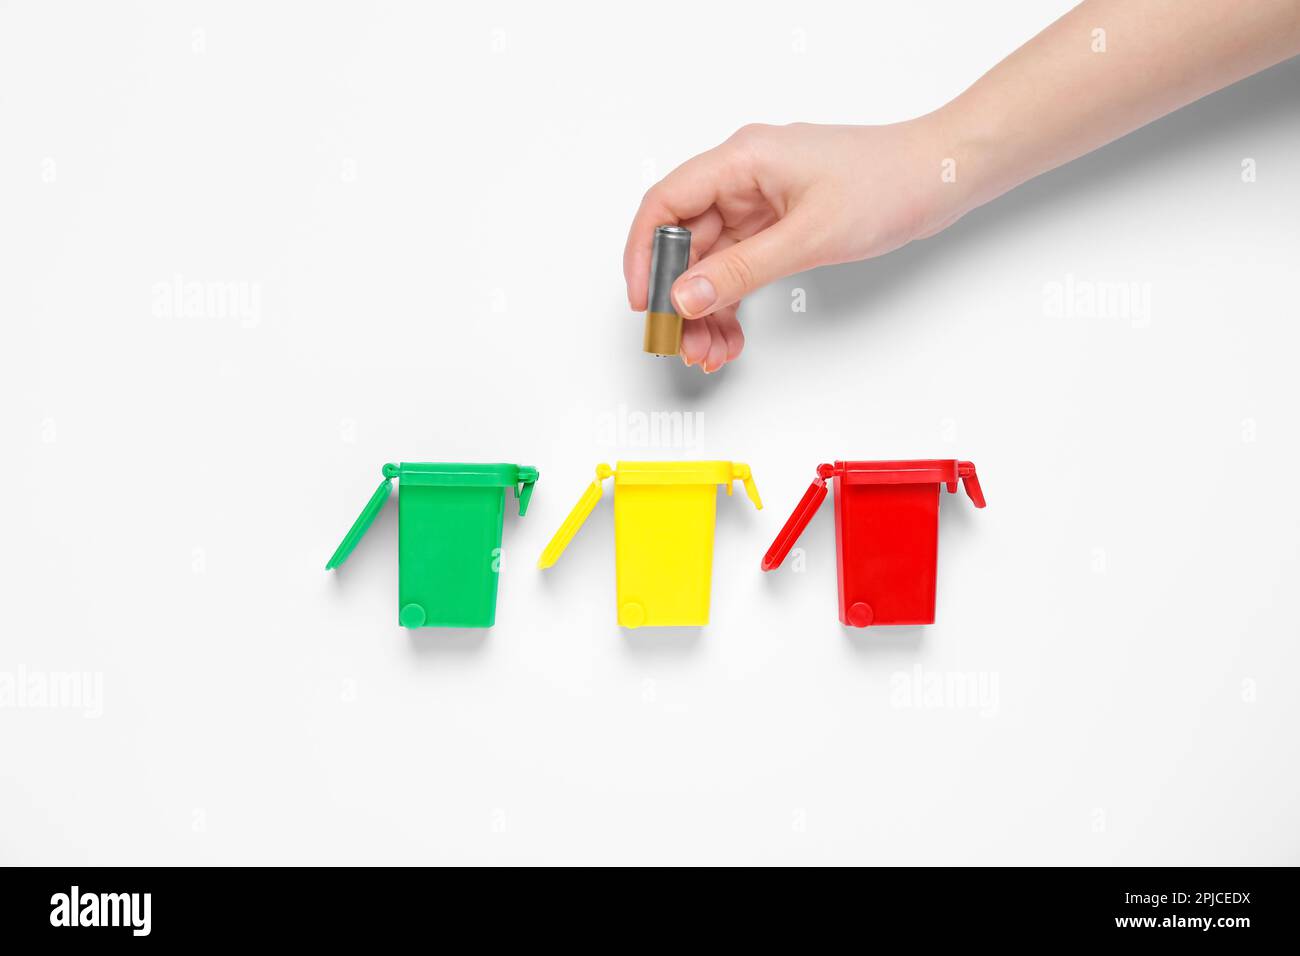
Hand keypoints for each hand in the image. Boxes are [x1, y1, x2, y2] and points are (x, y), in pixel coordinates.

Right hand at [623, 118, 967, 371]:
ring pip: (711, 262)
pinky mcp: (779, 223)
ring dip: (706, 309)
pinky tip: (732, 337)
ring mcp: (761, 202)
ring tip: (711, 352)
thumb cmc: (888, 184)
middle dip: (679, 298)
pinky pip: (739, 267)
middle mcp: (744, 177)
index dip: (645, 255)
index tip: (644, 303)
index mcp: (742, 160)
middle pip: (685, 240)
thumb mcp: (809, 237)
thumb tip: (685, 297)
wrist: (942, 175)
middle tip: (681, 344)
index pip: (665, 204)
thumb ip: (742, 271)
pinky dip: (732, 302)